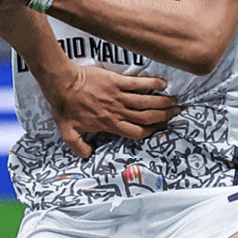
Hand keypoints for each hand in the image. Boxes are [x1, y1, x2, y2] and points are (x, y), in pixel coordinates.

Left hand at [40, 67, 174, 155]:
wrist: (62, 83)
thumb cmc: (65, 107)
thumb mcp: (68, 133)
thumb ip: (79, 147)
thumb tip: (89, 155)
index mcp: (109, 124)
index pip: (136, 132)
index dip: (151, 132)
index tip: (160, 129)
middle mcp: (117, 111)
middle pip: (147, 117)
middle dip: (163, 117)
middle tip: (175, 113)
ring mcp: (118, 96)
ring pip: (147, 101)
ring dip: (162, 102)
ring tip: (174, 101)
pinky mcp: (117, 81)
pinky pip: (139, 84)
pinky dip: (153, 83)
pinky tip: (163, 83)